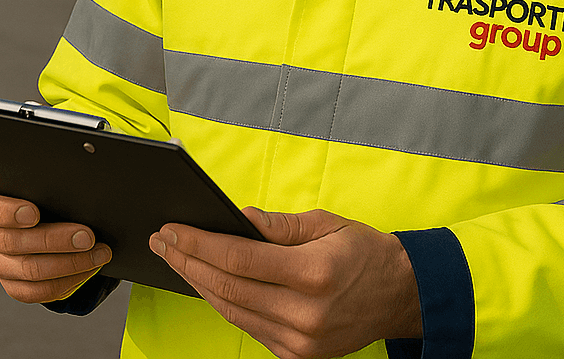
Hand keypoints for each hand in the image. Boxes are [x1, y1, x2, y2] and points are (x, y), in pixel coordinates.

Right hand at [0, 184, 111, 303]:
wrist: (55, 213)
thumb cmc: (49, 187)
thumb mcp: (45, 177)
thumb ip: (49, 177)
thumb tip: (78, 179)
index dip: (5, 212)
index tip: (34, 213)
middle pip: (12, 242)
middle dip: (55, 240)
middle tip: (87, 236)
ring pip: (28, 269)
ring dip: (69, 263)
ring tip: (98, 253)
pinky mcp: (13, 283)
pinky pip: (36, 291)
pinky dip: (66, 281)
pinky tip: (88, 269)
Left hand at [149, 207, 420, 358]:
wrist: (400, 294)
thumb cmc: (364, 251)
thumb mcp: (326, 223)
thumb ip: (278, 225)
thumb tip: (236, 218)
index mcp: (313, 273)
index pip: (239, 259)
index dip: (199, 244)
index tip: (173, 230)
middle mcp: (304, 314)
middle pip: (228, 288)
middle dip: (188, 262)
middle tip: (163, 242)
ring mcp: (299, 342)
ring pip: (232, 311)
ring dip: (199, 284)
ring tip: (177, 259)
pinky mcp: (297, 357)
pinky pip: (249, 327)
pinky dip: (224, 303)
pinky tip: (208, 283)